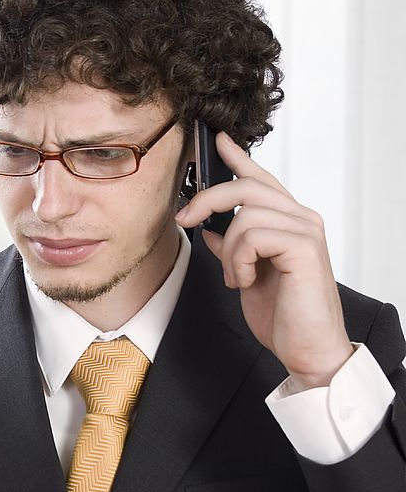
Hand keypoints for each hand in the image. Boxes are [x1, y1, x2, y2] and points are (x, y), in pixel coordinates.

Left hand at [175, 131, 353, 390]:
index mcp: (289, 221)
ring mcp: (306, 230)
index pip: (261, 179)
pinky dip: (238, 261)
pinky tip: (244, 281)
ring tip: (235, 277)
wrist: (307, 350)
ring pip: (245, 214)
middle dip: (207, 199)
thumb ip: (232, 248)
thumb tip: (210, 228)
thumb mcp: (245, 275)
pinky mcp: (304, 247)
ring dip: (228, 250)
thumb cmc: (283, 316)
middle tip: (185, 219)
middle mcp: (302, 219)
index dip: (238, 157)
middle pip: (246, 187)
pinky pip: (252, 235)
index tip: (217, 141)